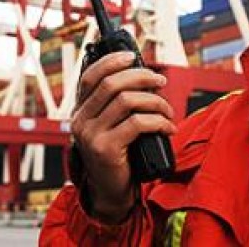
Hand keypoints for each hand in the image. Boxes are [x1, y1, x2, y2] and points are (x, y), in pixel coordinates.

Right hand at [71, 51, 175, 221]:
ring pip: (126, 101)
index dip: (111, 61)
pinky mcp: (105, 149)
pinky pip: (137, 124)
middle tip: (160, 81)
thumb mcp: (113, 125)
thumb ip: (119, 103)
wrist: (111, 191)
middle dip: (141, 77)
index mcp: (81, 110)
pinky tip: (168, 128)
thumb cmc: (119, 154)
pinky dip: (158, 122)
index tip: (132, 56)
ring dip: (154, 101)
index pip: (90, 76)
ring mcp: (90, 135)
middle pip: (111, 84)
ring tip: (168, 111)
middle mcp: (81, 120)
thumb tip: (145, 76)